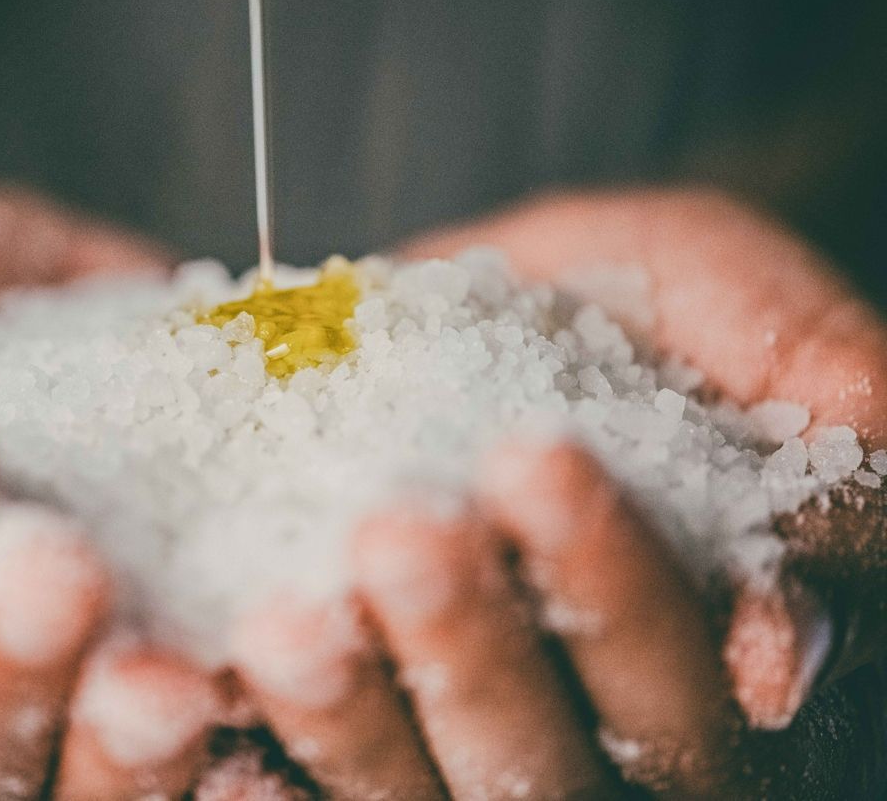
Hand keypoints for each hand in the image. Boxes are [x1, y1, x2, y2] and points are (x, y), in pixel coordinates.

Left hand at [228, 189, 886, 798]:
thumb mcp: (701, 283)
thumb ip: (789, 347)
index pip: (706, 666)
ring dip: (362, 719)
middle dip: (482, 649)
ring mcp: (492, 753)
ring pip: (441, 793)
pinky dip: (265, 766)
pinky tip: (210, 697)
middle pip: (566, 758)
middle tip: (400, 533)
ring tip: (287, 621)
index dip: (623, 582)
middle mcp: (623, 732)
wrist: (433, 330)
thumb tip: (847, 482)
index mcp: (733, 648)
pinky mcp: (372, 747)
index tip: (535, 460)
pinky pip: (325, 794)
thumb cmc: (592, 305)